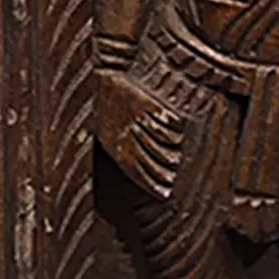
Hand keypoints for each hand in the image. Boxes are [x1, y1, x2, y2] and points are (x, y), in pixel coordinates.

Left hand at [96, 67, 185, 199]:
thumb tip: (138, 179)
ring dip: (172, 149)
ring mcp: (136, 118)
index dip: (152, 185)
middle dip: (164, 171)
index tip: (165, 194)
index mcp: (115, 146)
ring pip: (161, 140)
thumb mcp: (104, 137)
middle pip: (152, 158)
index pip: (137, 171)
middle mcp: (127, 134)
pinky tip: (178, 129)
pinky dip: (175, 126)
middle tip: (173, 175)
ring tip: (177, 155)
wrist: (100, 83)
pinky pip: (165, 118)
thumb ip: (120, 155)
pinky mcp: (144, 102)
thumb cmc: (105, 116)